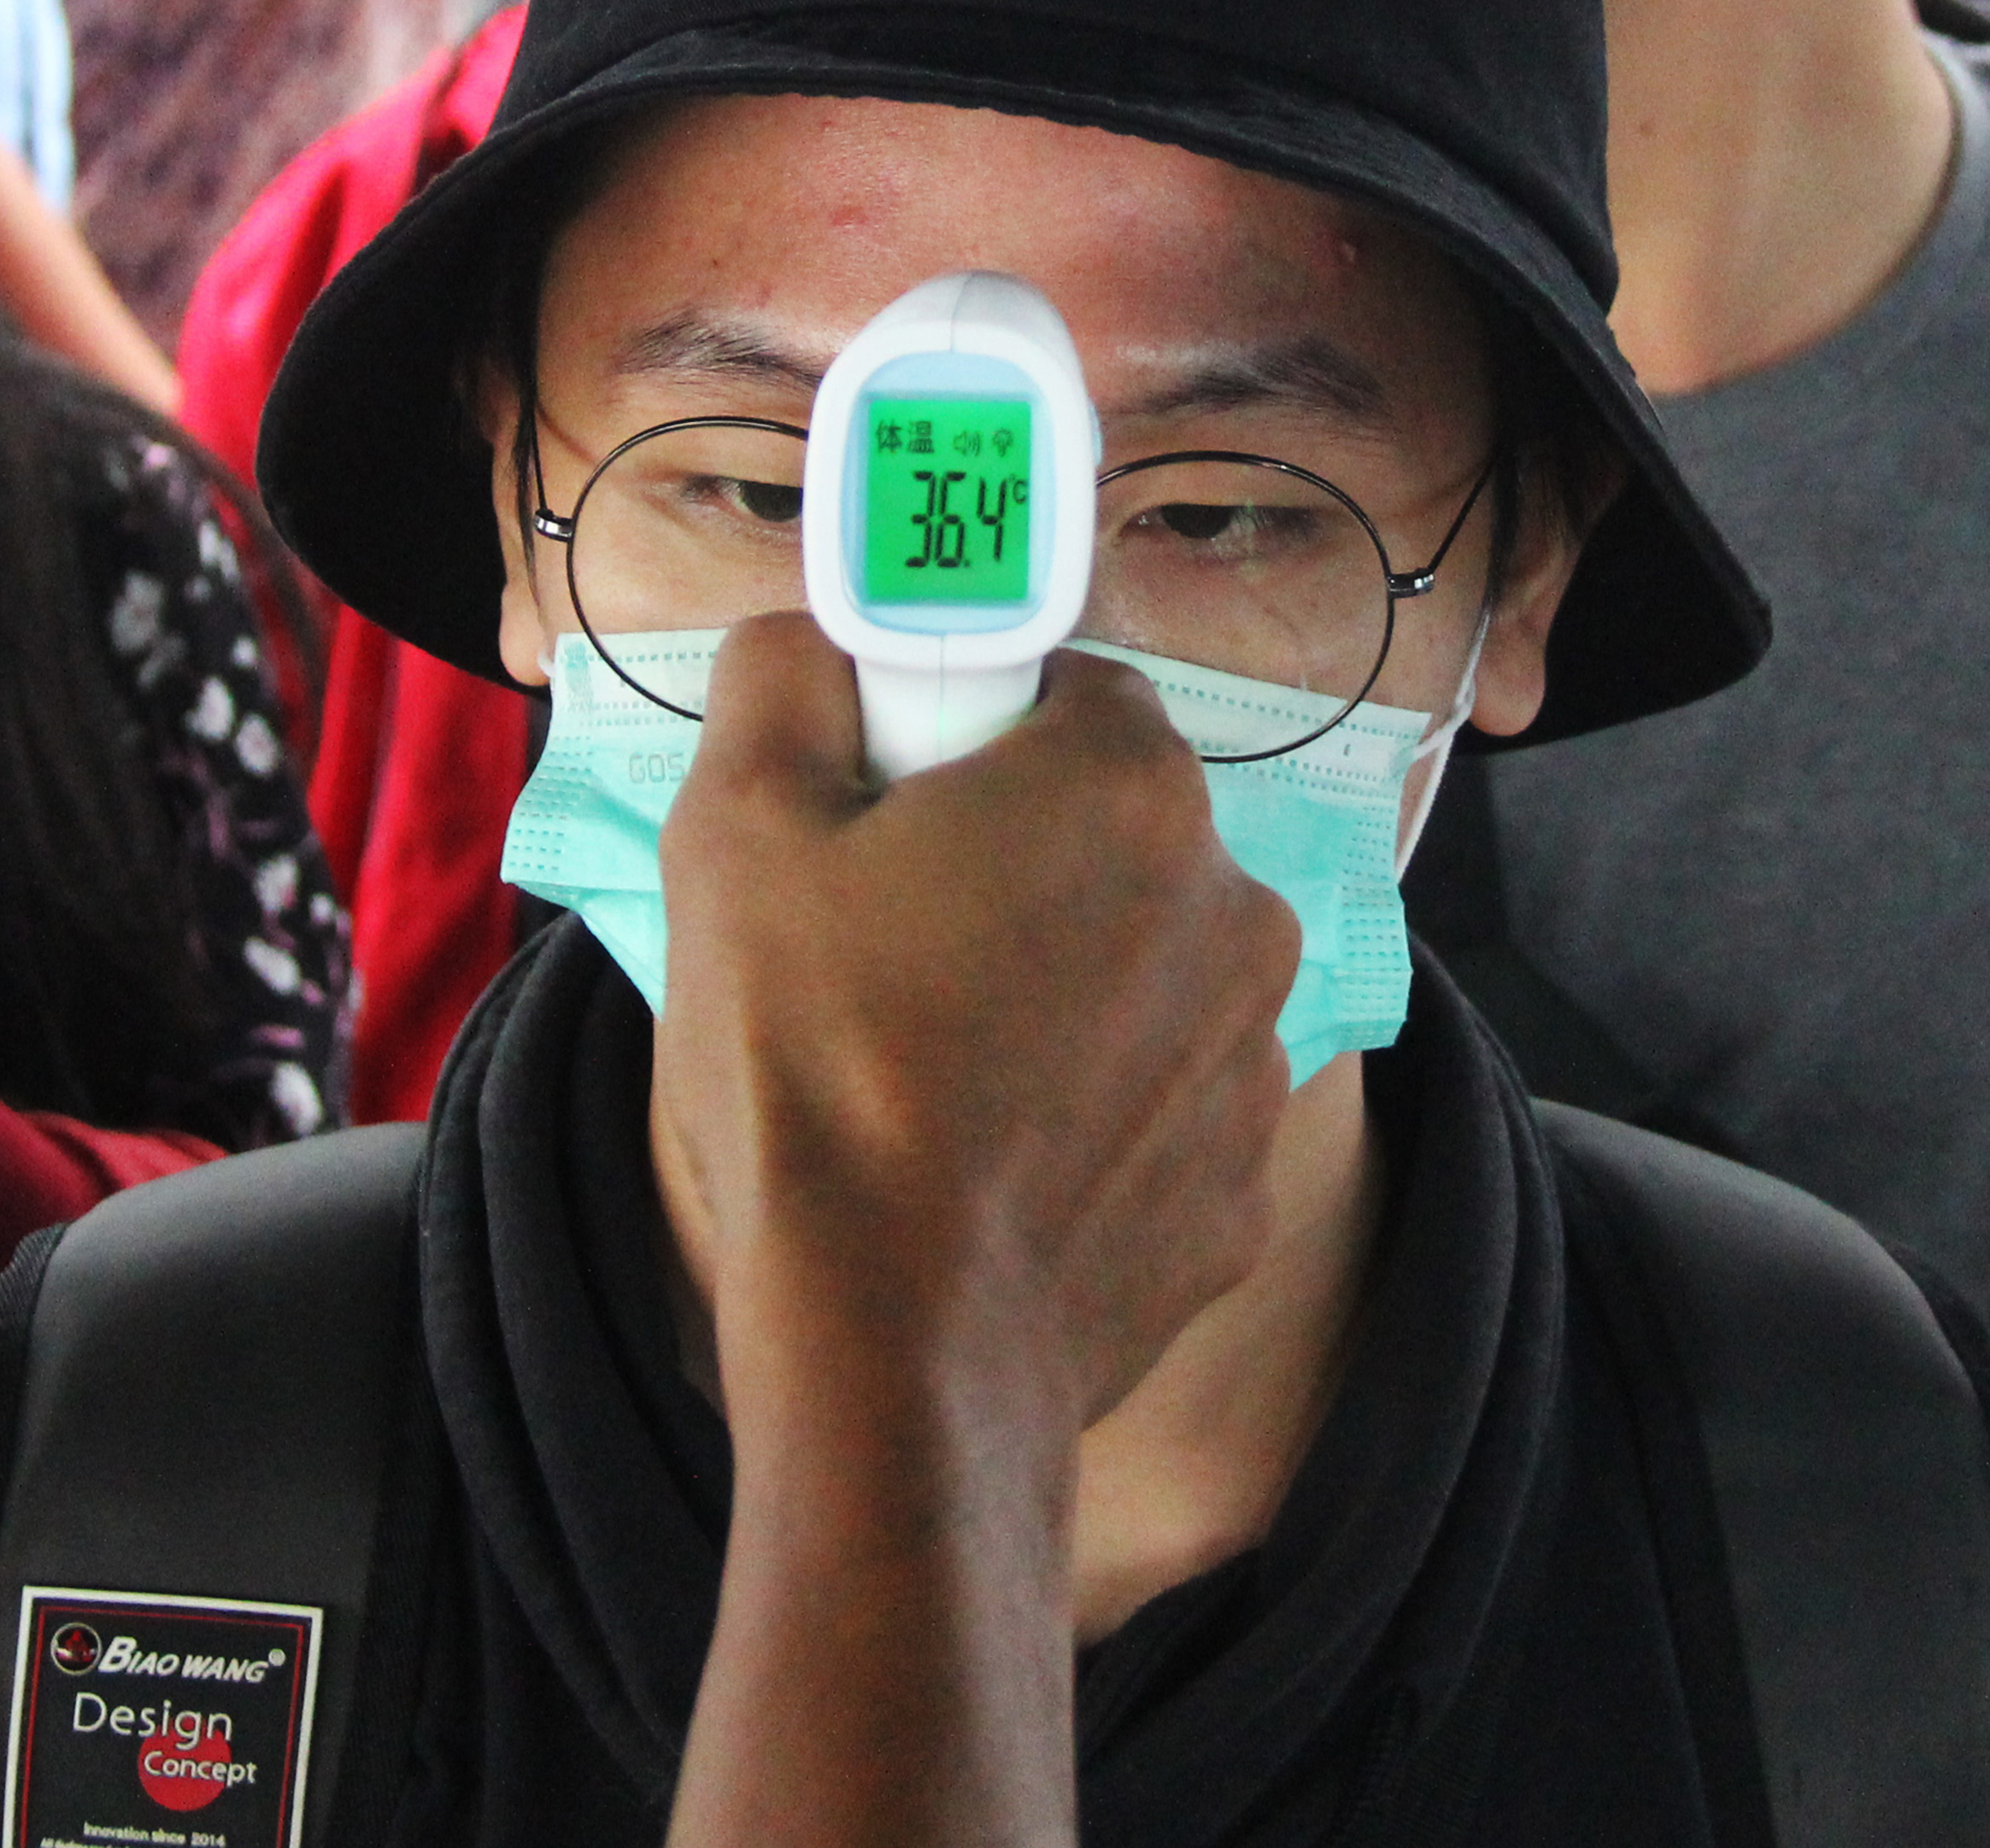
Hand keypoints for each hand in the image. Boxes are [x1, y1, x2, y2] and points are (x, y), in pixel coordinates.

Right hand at [650, 619, 1293, 1847]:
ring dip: (1056, 996)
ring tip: (927, 1076)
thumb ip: (783, 681)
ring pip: (1138, 973)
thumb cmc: (814, 1074)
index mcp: (1128, 784)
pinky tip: (984, 1167)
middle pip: (1107, 836)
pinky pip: (1155, 1109)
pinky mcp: (1240, 1188)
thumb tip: (812, 639)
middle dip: (1009, 870)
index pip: (1063, 690)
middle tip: (883, 950)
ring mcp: (1253, 1057)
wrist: (888, 1349)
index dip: (961, 737)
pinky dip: (1086, 1122)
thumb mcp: (736, 829)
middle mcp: (1234, 903)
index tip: (886, 810)